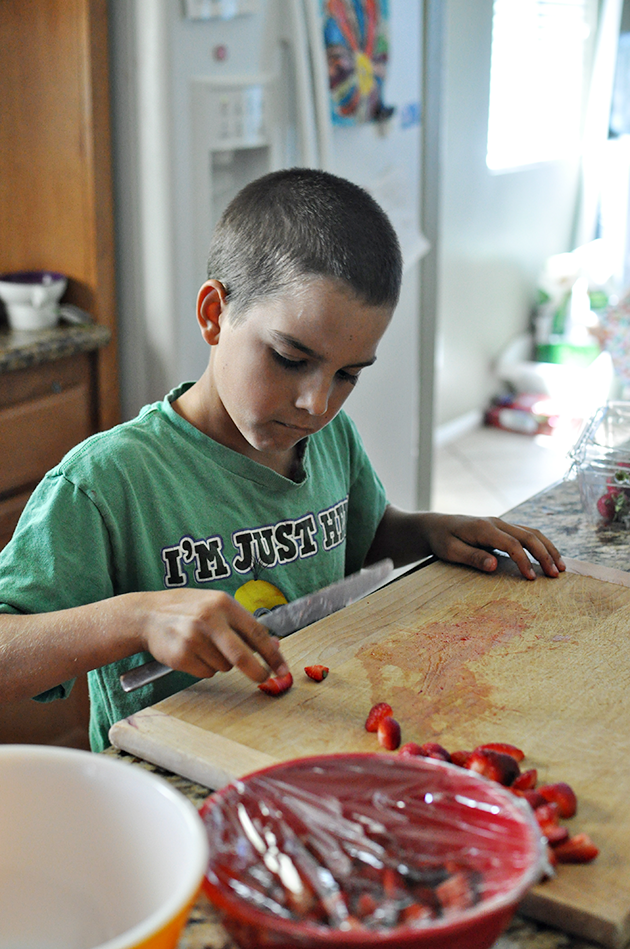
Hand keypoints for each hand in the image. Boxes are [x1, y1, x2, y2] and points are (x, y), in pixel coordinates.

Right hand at [132, 589, 289, 682]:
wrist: (148, 615)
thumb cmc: (188, 609)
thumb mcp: (216, 606)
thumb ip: (243, 624)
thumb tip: (274, 645)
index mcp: (223, 603)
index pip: (256, 632)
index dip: (273, 654)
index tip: (283, 669)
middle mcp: (209, 619)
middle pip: (241, 656)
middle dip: (257, 671)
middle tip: (264, 678)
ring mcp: (193, 638)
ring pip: (224, 666)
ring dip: (221, 663)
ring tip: (205, 647)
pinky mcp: (181, 656)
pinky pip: (206, 673)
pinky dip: (205, 668)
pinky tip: (193, 653)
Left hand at [420, 513, 564, 579]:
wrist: (436, 525)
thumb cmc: (441, 539)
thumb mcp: (450, 551)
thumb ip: (472, 557)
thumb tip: (494, 566)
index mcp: (484, 528)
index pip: (511, 544)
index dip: (524, 561)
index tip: (532, 579)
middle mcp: (496, 523)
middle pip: (528, 536)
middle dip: (544, 555)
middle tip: (556, 575)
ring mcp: (501, 524)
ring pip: (532, 533)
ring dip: (548, 549)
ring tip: (561, 567)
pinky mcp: (503, 529)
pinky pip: (527, 534)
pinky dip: (541, 545)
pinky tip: (550, 557)